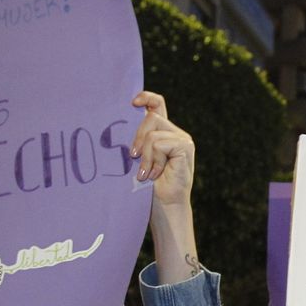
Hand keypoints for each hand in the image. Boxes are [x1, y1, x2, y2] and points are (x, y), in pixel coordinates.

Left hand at [130, 92, 193, 206]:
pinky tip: (155, 173)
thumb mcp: (137, 158)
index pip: (157, 104)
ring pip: (153, 133)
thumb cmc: (147, 187)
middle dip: (137, 137)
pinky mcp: (186, 147)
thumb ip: (136, 140)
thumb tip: (119, 121)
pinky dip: (153, 160)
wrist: (163, 208)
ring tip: (146, 173)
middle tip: (133, 158)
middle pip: (151, 117)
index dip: (147, 97)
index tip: (133, 102)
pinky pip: (159, 144)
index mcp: (163, 133)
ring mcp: (183, 140)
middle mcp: (175, 133)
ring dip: (145, 155)